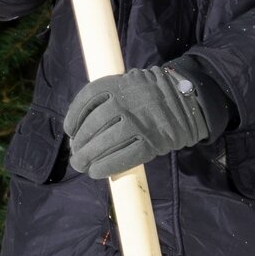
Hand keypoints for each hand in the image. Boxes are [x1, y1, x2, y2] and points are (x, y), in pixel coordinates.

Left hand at [64, 64, 216, 178]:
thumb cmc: (150, 96)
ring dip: (87, 158)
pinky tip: (96, 172)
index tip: (69, 131)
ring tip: (81, 165)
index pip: (86, 101)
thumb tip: (82, 125)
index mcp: (116, 85)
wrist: (185, 102)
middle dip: (79, 145)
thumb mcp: (128, 83)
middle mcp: (124, 104)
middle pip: (92, 127)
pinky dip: (105, 167)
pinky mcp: (148, 144)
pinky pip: (121, 159)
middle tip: (76, 156)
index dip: (73, 118)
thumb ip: (108, 97)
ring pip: (103, 144)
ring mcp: (136, 125)